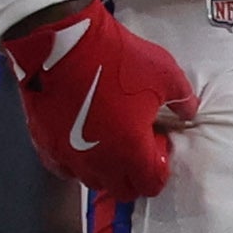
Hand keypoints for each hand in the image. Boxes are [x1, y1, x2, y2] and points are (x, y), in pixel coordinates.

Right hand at [3, 0, 198, 199]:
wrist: (62, 43)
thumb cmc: (116, 59)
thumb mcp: (165, 74)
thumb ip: (183, 100)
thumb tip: (189, 113)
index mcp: (131, 152)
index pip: (151, 184)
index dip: (159, 164)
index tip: (158, 138)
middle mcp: (98, 163)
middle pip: (122, 189)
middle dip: (135, 173)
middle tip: (137, 142)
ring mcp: (68, 157)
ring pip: (92, 181)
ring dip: (106, 169)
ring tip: (110, 138)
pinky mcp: (44, 145)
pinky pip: (64, 168)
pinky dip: (76, 161)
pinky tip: (82, 139)